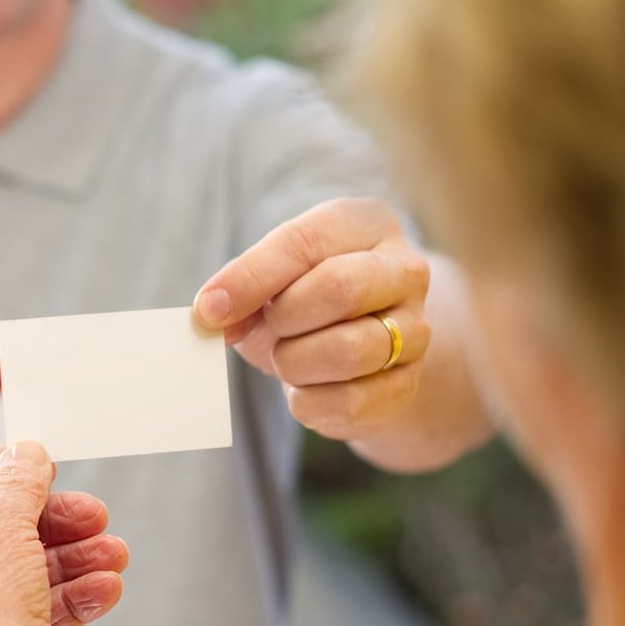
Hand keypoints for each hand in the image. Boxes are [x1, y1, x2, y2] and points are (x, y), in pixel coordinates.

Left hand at [0, 443, 129, 625]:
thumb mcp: (1, 520)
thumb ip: (19, 480)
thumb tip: (27, 454)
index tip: (37, 466)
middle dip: (52, 518)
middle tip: (94, 515)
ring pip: (20, 565)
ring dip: (73, 557)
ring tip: (114, 554)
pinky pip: (31, 606)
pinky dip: (69, 596)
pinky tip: (104, 589)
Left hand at [195, 197, 432, 440]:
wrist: (358, 348)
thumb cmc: (305, 299)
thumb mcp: (273, 278)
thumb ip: (243, 285)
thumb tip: (211, 313)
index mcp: (366, 223)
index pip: (304, 241)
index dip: (250, 278)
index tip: (208, 309)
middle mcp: (405, 271)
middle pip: (340, 289)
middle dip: (285, 318)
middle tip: (270, 328)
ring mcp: (416, 330)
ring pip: (348, 351)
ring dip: (295, 363)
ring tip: (288, 358)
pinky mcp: (407, 385)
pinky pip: (351, 402)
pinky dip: (309, 402)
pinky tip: (305, 389)